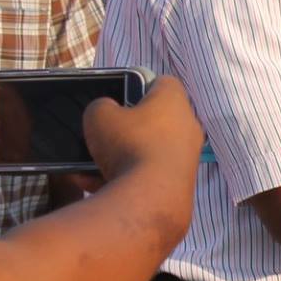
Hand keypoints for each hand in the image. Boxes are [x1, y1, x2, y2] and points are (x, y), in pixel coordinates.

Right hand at [82, 76, 203, 184]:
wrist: (151, 198)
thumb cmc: (128, 145)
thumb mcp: (99, 115)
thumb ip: (101, 106)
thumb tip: (108, 112)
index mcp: (174, 100)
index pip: (163, 82)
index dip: (140, 85)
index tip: (121, 95)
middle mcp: (188, 126)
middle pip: (156, 119)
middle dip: (130, 126)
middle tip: (107, 131)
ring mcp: (187, 157)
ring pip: (148, 151)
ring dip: (123, 156)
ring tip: (91, 164)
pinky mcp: (181, 183)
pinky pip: (149, 175)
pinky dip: (127, 177)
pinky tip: (96, 184)